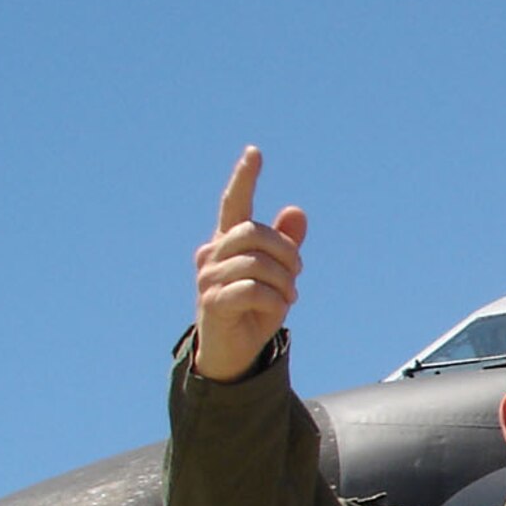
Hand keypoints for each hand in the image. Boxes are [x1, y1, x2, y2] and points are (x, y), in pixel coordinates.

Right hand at [192, 146, 308, 380]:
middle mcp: (212, 254)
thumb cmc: (254, 309)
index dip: (244, 178)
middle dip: (285, 252)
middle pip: (254, 232)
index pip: (234, 204)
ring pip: (257, 262)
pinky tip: (277, 309)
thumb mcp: (278, 276)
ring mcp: (208, 278)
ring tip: (288, 297)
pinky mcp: (213, 303)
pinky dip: (274, 300)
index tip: (255, 153)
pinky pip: (253, 290)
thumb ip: (286, 245)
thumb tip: (296, 211)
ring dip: (284, 282)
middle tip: (297, 275)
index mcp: (227, 243)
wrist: (234, 352)